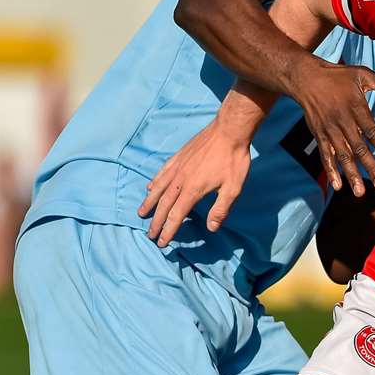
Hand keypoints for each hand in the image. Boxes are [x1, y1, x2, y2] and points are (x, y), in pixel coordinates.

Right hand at [138, 118, 250, 246]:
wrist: (228, 131)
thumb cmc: (233, 161)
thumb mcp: (233, 188)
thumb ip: (221, 209)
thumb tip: (212, 228)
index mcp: (192, 190)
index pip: (176, 215)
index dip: (168, 231)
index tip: (162, 242)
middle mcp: (180, 180)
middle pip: (164, 205)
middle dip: (156, 222)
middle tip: (150, 235)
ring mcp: (177, 167)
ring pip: (158, 189)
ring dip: (149, 203)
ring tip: (141, 214)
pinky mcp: (178, 157)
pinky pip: (162, 173)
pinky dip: (155, 183)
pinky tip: (150, 188)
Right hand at [291, 58, 374, 196]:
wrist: (305, 78)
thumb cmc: (336, 76)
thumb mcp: (359, 73)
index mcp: (356, 108)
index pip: (372, 130)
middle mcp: (343, 122)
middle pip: (358, 148)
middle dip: (370, 167)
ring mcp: (330, 130)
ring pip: (343, 156)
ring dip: (351, 175)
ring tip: (360, 192)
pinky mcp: (320, 135)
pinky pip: (326, 155)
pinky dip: (331, 171)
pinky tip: (337, 186)